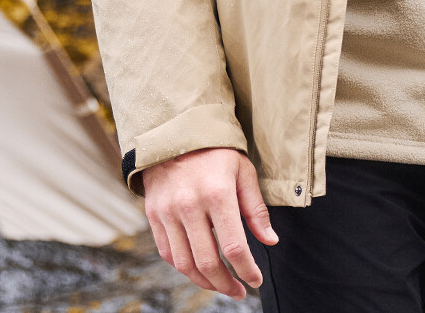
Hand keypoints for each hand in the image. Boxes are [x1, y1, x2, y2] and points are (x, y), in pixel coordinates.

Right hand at [143, 146, 278, 295]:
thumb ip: (256, 209)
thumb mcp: (243, 172)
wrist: (176, 133)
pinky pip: (168, 253)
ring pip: (185, 264)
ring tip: (221, 285)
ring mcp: (167, 213)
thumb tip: (270, 241)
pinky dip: (184, 268)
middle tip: (239, 291)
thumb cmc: (216, 152)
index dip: (246, 270)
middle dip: (226, 284)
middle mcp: (189, 206)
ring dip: (204, 282)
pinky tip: (199, 270)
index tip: (255, 280)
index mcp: (217, 194)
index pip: (233, 247)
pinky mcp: (153, 216)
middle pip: (207, 262)